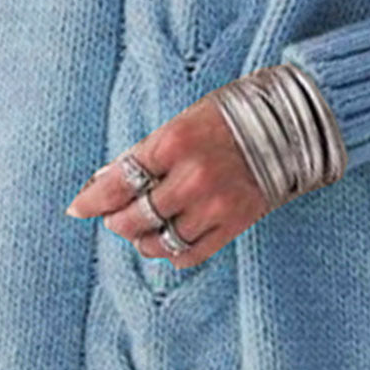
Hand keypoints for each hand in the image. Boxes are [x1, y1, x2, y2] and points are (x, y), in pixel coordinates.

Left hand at [63, 92, 271, 268]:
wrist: (291, 124)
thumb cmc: (230, 116)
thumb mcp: (183, 121)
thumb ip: (146, 152)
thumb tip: (104, 178)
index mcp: (174, 141)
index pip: (118, 180)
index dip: (92, 199)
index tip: (77, 208)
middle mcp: (191, 176)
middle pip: (135, 217)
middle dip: (116, 220)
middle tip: (113, 218)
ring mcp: (214, 204)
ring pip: (160, 241)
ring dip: (143, 239)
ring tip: (142, 230)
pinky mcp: (235, 223)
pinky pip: (190, 253)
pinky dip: (172, 253)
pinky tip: (168, 241)